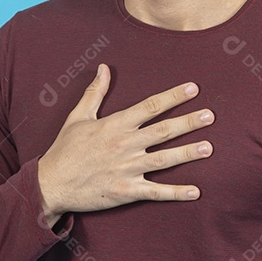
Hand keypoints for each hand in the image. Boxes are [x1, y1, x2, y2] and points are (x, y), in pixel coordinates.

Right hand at [37, 63, 213, 227]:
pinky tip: (195, 192)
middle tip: (210, 115)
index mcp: (116, 124)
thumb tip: (104, 67)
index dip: (173, 97)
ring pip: (165, 159)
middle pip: (163, 131)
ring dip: (188, 153)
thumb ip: (95, 92)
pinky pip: (156, 192)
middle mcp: (125, 145)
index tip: (193, 89)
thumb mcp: (78, 116)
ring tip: (209, 148)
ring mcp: (127, 168)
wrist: (51, 183)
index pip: (150, 106)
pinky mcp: (127, 191)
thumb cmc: (65, 149)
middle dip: (188, 122)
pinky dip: (176, 192)